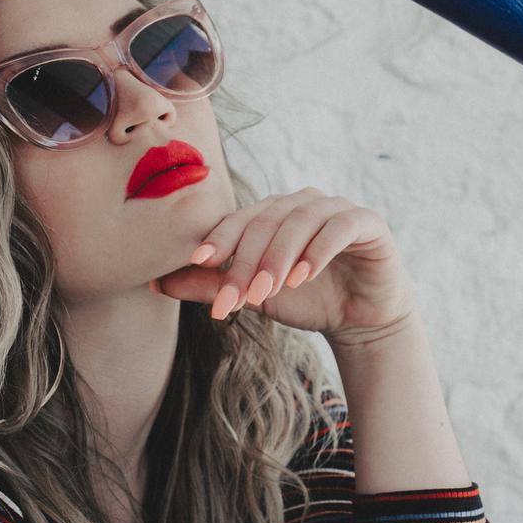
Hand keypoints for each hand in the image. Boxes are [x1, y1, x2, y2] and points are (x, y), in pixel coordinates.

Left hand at [153, 189, 413, 342]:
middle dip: (247, 261)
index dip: (220, 238)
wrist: (360, 319)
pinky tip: (303, 277)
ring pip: (299, 221)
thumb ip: (211, 286)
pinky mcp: (367, 222)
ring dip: (279, 257)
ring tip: (265, 292)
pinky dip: (319, 250)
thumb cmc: (305, 300)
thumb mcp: (254, 295)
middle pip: (266, 222)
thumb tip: (155, 282)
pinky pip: (339, 227)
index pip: (240, 219)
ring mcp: (335, 208)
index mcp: (272, 213)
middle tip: (234, 298)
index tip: (198, 262)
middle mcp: (302, 203)